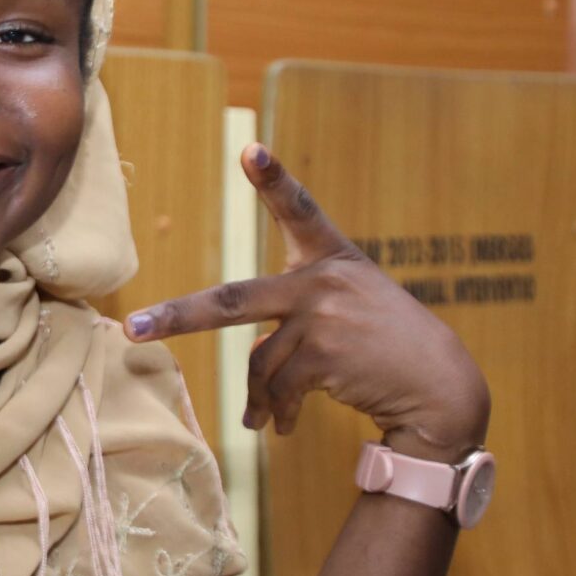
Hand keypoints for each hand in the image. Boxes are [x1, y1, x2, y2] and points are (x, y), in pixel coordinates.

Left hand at [124, 143, 488, 460]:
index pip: (299, 209)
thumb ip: (296, 318)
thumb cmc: (388, 348)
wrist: (441, 387)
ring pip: (260, 364)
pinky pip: (279, 390)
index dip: (274, 178)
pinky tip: (283, 427)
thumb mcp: (352, 309)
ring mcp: (324, 318)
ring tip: (266, 419)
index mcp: (332, 258)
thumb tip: (254, 373)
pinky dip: (277, 413)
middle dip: (178, 316)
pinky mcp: (326, 357)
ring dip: (260, 399)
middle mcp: (324, 281)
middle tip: (134, 329)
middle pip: (233, 301)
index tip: (250, 148)